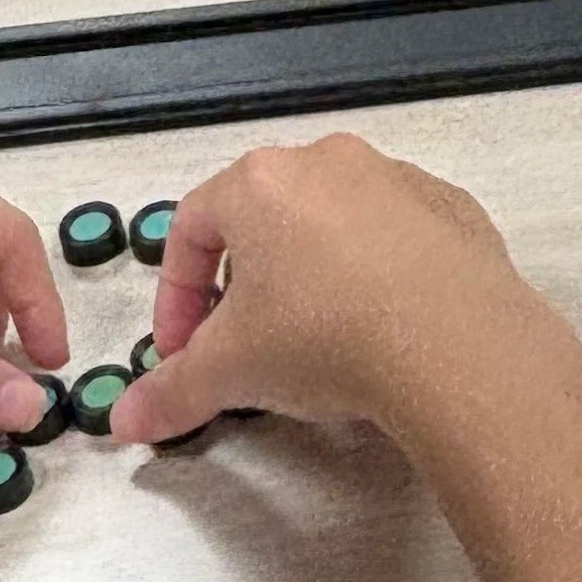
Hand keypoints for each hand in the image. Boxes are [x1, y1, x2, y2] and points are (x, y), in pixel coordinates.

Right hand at [111, 133, 563, 448]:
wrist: (455, 343)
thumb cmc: (324, 336)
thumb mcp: (230, 371)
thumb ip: (170, 391)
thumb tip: (125, 419)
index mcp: (260, 182)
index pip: (189, 229)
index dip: (174, 297)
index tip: (180, 353)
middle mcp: (329, 162)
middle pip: (263, 220)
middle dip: (243, 286)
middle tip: (244, 347)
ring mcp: (399, 178)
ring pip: (334, 224)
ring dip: (312, 277)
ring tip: (317, 343)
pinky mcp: (455, 208)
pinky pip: (399, 237)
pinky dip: (379, 276)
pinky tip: (384, 330)